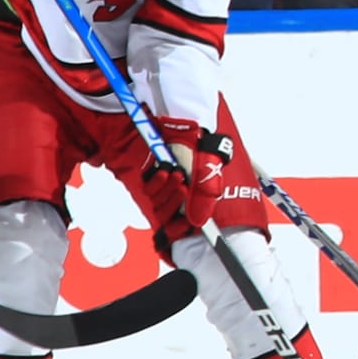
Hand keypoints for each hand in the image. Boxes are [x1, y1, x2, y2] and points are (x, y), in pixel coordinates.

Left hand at [141, 116, 233, 237]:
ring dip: (167, 191)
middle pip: (166, 216)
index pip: (180, 225)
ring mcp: (163, 188)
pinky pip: (148, 188)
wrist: (186, 129)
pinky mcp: (151, 178)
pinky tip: (165, 172)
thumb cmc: (200, 150)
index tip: (184, 227)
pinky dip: (157, 183)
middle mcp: (176, 197)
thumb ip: (205, 197)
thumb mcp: (208, 174)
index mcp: (192, 200)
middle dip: (175, 203)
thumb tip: (199, 222)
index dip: (179, 229)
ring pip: (157, 203)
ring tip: (178, 176)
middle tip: (184, 190)